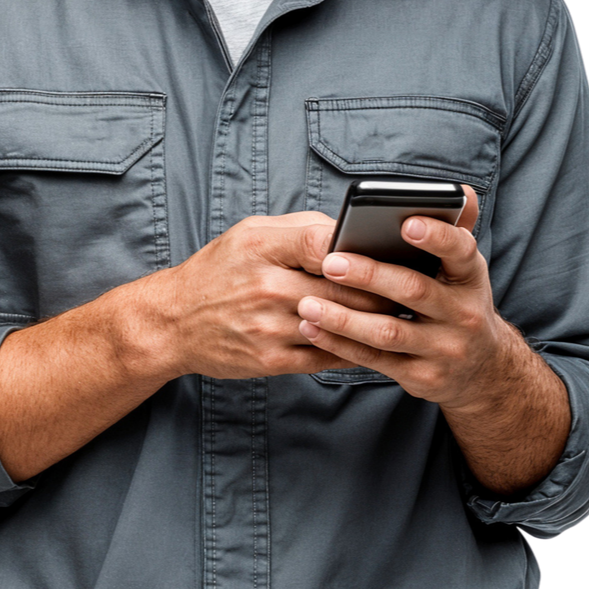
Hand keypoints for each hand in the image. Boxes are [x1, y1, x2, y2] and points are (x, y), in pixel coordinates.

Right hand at [140, 211, 398, 380]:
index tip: (389, 250)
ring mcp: (269, 328)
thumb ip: (302, 228)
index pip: (321, 243)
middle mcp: (266, 288)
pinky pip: (326, 356)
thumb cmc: (219, 269)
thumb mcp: (252, 232)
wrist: (173, 322)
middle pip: (343, 290)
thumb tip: (351, 230)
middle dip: (383, 290)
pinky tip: (373, 341)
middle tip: (414, 287)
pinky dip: (353, 348)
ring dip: (375, 322)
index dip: (358, 248)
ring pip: (340, 326)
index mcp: (263, 247)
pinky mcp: (271, 361)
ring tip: (404, 314)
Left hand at [294, 188, 514, 409]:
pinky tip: (313, 328)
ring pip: (388, 331)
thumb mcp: (465, 268)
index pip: (459, 250)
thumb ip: (456, 228)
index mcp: (471, 276)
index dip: (436, 237)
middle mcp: (462, 313)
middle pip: (413, 290)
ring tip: (307, 302)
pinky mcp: (421, 376)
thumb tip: (460, 190)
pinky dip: (340, 345)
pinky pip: (375, 360)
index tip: (405, 223)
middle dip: (370, 275)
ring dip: (344, 317)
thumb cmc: (458, 301)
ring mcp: (443, 349)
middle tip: (330, 261)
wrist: (481, 369)